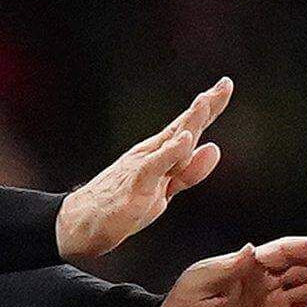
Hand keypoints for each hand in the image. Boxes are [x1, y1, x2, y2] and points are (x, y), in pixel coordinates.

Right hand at [56, 79, 230, 260]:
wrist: (80, 222)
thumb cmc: (121, 204)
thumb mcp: (163, 190)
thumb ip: (188, 171)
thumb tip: (214, 148)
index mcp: (160, 153)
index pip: (188, 127)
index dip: (209, 107)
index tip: (225, 85)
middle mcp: (151, 153)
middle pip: (183, 126)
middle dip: (205, 106)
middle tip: (225, 84)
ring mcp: (142, 167)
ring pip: (171, 141)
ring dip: (190, 121)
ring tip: (206, 101)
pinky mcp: (134, 185)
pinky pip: (155, 166)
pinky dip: (171, 152)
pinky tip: (185, 139)